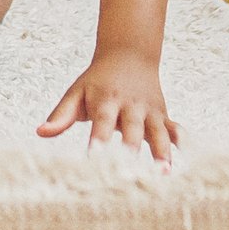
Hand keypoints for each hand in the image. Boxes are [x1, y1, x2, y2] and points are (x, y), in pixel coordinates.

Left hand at [42, 47, 176, 162]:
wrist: (129, 55)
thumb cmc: (97, 81)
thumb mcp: (76, 92)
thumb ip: (61, 115)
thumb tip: (40, 132)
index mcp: (106, 100)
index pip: (101, 122)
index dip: (99, 139)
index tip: (95, 157)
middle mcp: (130, 106)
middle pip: (131, 130)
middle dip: (130, 151)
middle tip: (128, 174)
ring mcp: (149, 111)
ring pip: (157, 132)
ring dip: (161, 152)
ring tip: (164, 173)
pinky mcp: (163, 115)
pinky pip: (175, 129)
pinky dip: (182, 142)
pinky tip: (187, 160)